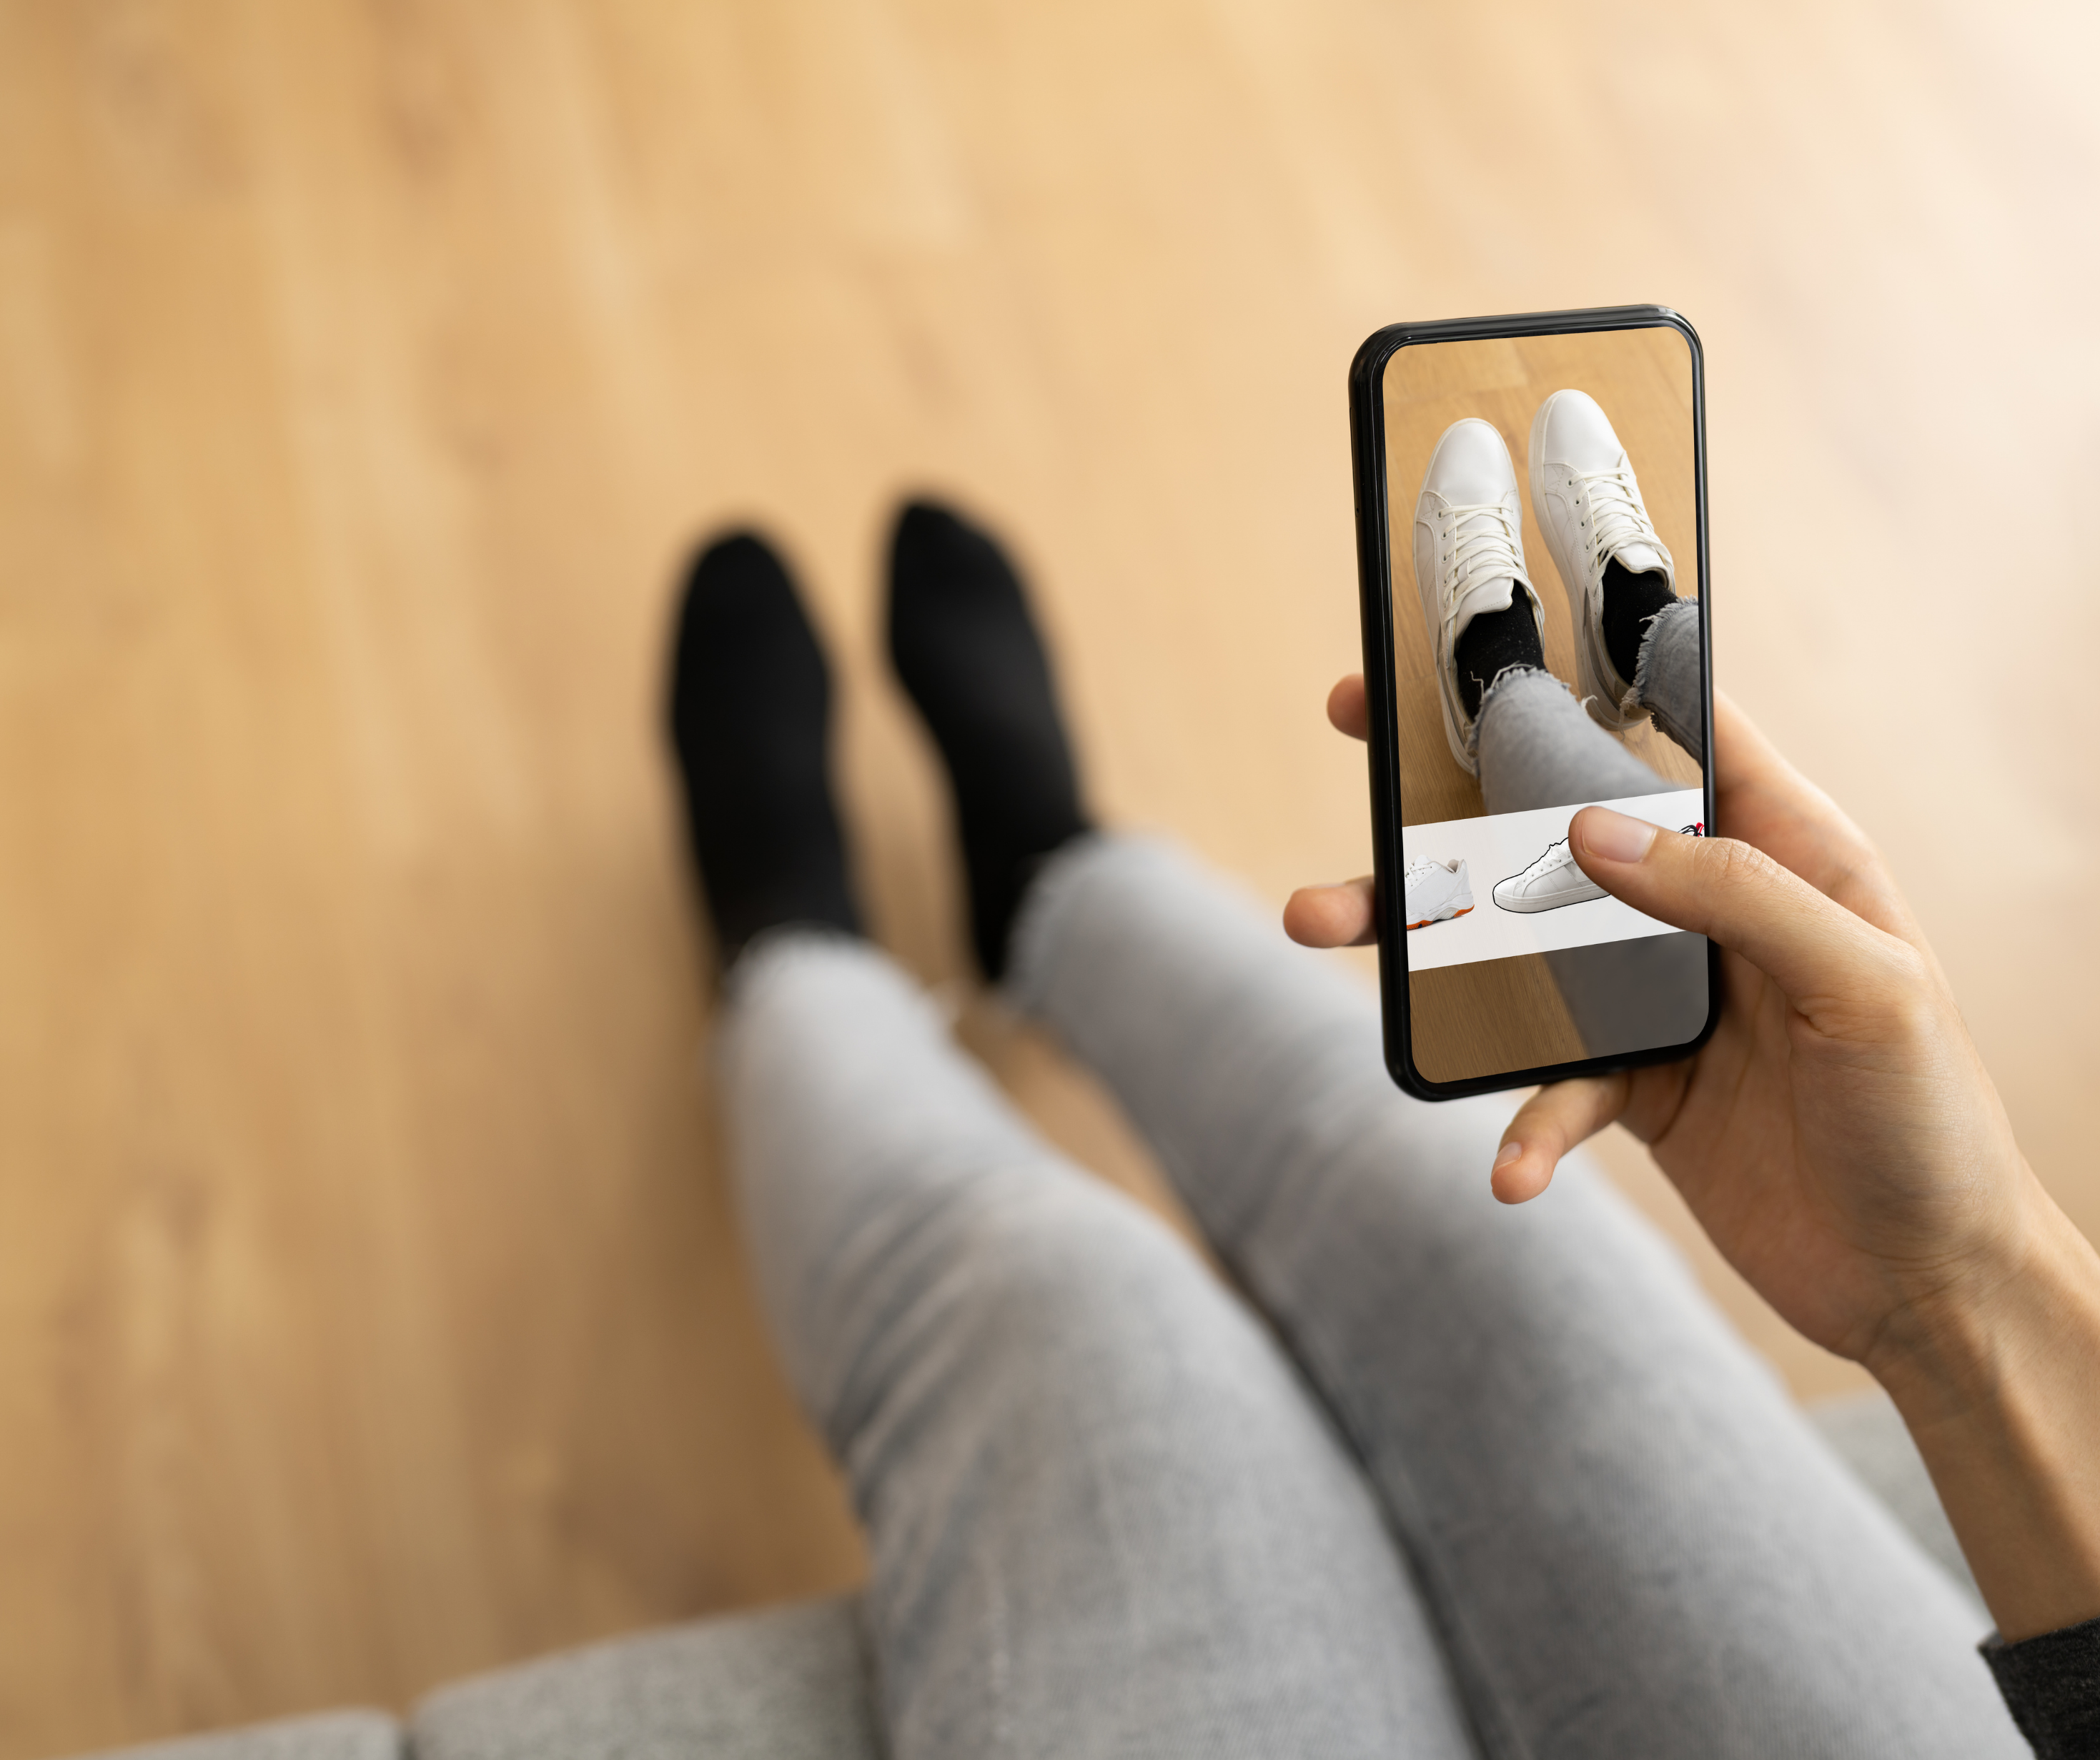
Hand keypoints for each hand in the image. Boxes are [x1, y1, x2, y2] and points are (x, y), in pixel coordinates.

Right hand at [1290, 675, 2099, 1638]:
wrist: (1927, 1286)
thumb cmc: (1932, 1121)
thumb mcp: (1867, 983)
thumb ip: (1734, 894)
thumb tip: (1591, 831)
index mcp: (1783, 849)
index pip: (1676, 727)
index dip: (1585, 671)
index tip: (1484, 638)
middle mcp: (1709, 908)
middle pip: (1558, 823)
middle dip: (1452, 787)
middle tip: (1355, 738)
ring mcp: (1660, 997)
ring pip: (1518, 945)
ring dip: (1424, 942)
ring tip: (1322, 921)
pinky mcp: (1633, 1085)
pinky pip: (1549, 1082)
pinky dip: (1524, 1122)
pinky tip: (1514, 1168)